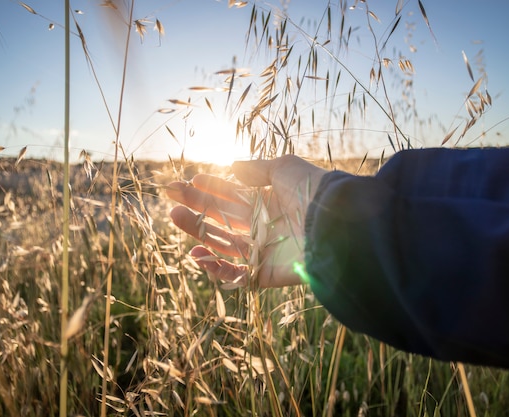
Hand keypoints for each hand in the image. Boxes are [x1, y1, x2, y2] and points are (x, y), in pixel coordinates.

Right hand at [166, 155, 326, 287]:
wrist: (337, 224)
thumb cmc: (312, 191)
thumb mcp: (285, 168)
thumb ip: (257, 169)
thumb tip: (232, 167)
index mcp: (270, 202)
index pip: (234, 195)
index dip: (212, 187)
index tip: (191, 178)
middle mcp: (265, 227)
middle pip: (223, 218)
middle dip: (197, 206)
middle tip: (172, 197)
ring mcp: (264, 251)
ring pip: (223, 245)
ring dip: (198, 232)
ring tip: (175, 216)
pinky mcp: (266, 275)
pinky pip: (236, 275)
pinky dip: (216, 269)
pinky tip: (197, 252)